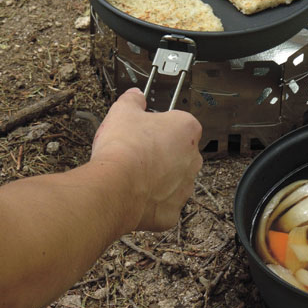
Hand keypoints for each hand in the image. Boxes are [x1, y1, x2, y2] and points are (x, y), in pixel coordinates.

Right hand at [90, 89, 202, 230]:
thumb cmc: (123, 148)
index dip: (159, 126)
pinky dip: (150, 203)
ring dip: (158, 178)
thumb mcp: (122, 111)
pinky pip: (163, 205)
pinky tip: (134, 196)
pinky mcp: (172, 213)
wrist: (115, 186)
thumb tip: (135, 95)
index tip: (144, 129)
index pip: (178, 122)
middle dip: (161, 152)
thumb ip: (132, 100)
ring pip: (173, 180)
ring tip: (132, 175)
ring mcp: (184, 187)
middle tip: (136, 152)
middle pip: (179, 152)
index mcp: (186, 129)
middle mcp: (193, 159)